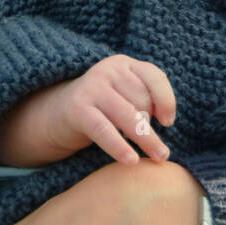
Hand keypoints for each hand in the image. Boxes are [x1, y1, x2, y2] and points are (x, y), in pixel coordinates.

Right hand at [44, 56, 176, 164]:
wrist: (57, 115)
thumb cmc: (102, 108)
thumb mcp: (124, 95)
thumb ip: (146, 98)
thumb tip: (167, 119)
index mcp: (123, 64)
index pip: (153, 76)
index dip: (166, 99)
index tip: (168, 122)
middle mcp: (107, 70)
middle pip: (142, 100)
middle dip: (151, 125)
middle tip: (160, 151)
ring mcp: (92, 87)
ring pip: (129, 115)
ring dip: (146, 139)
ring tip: (159, 157)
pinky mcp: (78, 109)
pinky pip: (105, 130)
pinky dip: (119, 146)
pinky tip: (131, 161)